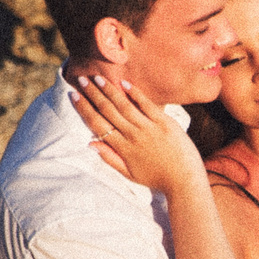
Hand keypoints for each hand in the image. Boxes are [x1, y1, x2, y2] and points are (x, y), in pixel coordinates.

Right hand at [72, 73, 201, 194]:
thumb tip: (89, 144)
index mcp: (122, 148)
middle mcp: (133, 135)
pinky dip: (135, 93)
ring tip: (97, 78)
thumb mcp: (129, 174)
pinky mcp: (165, 122)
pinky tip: (124, 83)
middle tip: (82, 79)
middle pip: (108, 110)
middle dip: (93, 93)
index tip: (74, 95)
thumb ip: (109, 158)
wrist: (184, 180)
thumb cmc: (156, 178)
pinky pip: (146, 104)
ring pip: (124, 105)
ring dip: (109, 90)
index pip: (97, 124)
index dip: (84, 108)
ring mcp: (149, 128)